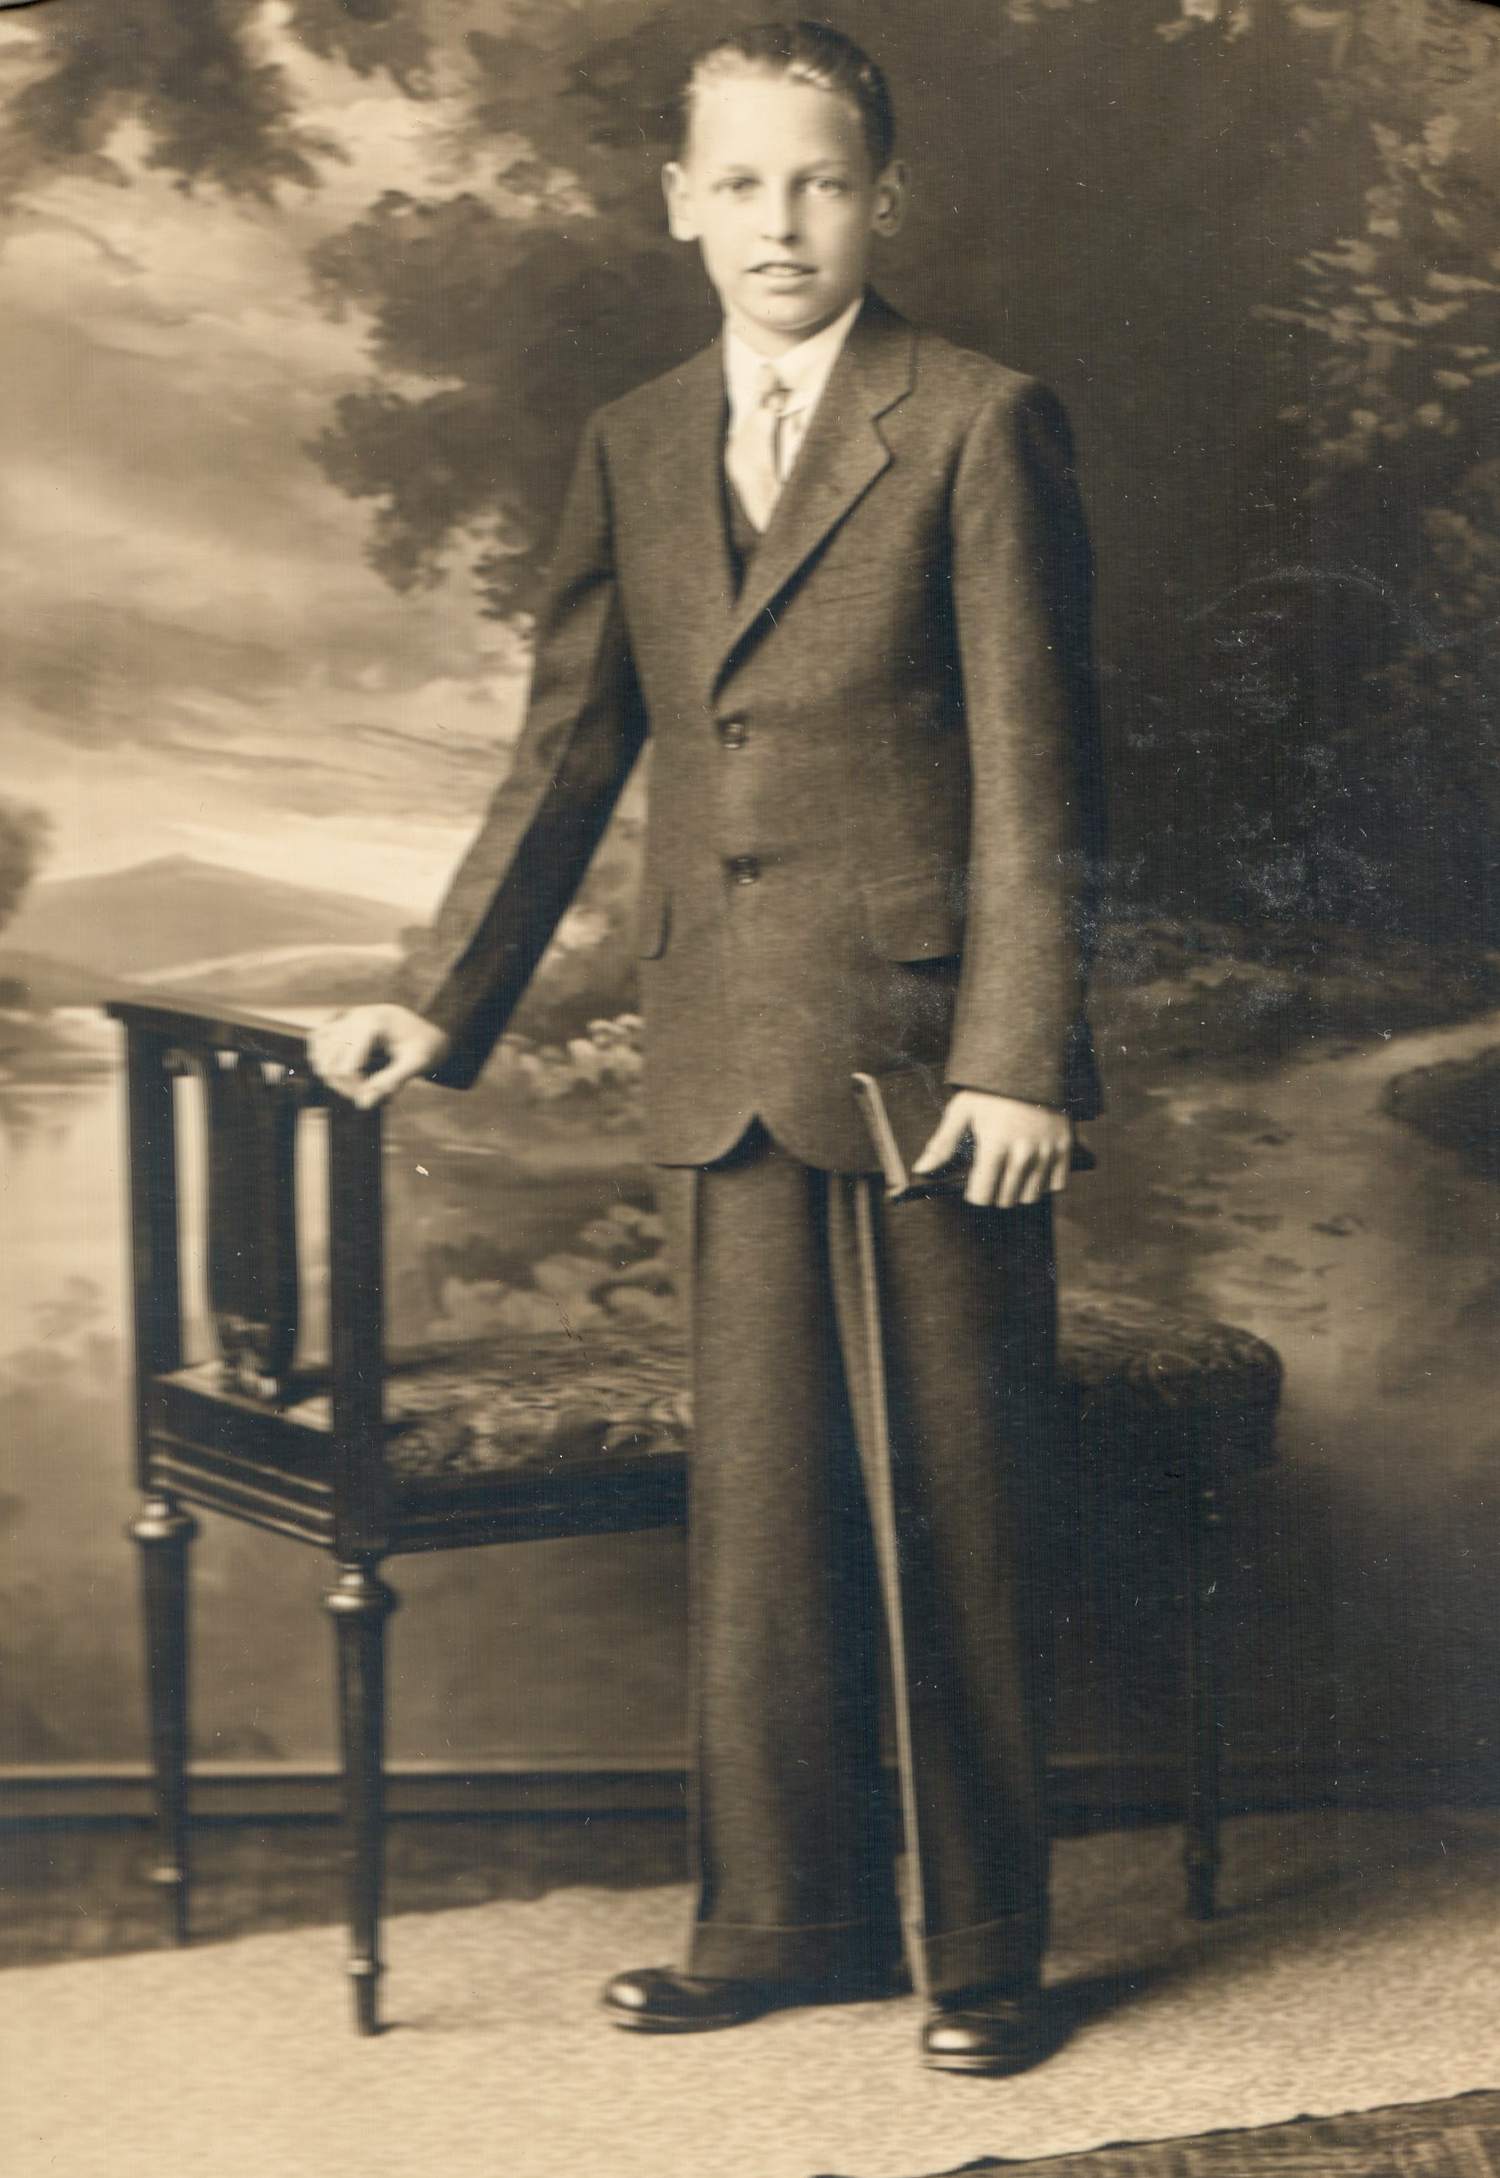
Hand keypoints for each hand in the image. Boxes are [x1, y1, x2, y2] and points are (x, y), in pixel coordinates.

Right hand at [307, 1004, 451, 1109]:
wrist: (426, 1026)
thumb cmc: (425, 1046)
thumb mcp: (417, 1064)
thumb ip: (392, 1082)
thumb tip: (364, 1104)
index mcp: (372, 1026)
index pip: (348, 1069)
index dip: (357, 1090)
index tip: (376, 1096)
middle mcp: (354, 1018)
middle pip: (330, 1064)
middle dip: (345, 1087)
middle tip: (367, 1094)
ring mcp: (345, 1018)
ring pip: (319, 1054)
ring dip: (331, 1076)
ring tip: (357, 1084)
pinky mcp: (341, 1021)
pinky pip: (317, 1039)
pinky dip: (322, 1058)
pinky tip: (340, 1070)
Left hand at [912, 1090, 1073, 1208]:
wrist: (1031, 1065)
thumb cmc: (991, 1090)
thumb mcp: (961, 1110)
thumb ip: (942, 1143)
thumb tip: (920, 1170)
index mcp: (994, 1147)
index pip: (982, 1196)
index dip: (974, 1193)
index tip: (974, 1183)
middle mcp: (1022, 1155)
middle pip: (1005, 1200)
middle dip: (995, 1192)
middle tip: (992, 1175)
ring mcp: (1047, 1153)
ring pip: (1030, 1196)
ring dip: (1019, 1190)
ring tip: (1012, 1172)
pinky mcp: (1065, 1148)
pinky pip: (1057, 1185)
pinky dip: (1045, 1182)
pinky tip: (1035, 1168)